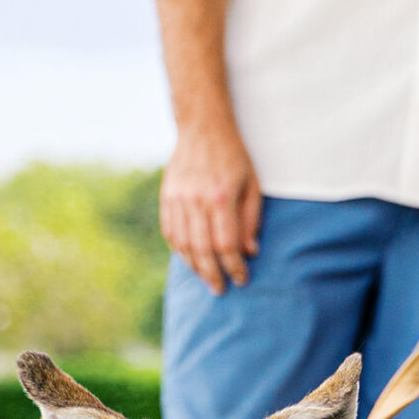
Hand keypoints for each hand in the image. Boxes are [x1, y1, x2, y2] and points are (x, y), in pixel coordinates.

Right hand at [160, 122, 262, 293]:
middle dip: (213, 275)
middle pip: (202, 250)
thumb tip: (250, 252)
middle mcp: (195, 200)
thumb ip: (251, 220)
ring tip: (206, 279)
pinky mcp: (166, 197)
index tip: (242, 279)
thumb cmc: (234, 157)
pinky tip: (191, 260)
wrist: (202, 128)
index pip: (227, 244)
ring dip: (195, 267)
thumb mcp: (252, 185)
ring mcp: (177, 199)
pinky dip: (179, 250)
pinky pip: (169, 232)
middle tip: (221, 290)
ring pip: (183, 244)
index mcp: (220, 197)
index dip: (234, 266)